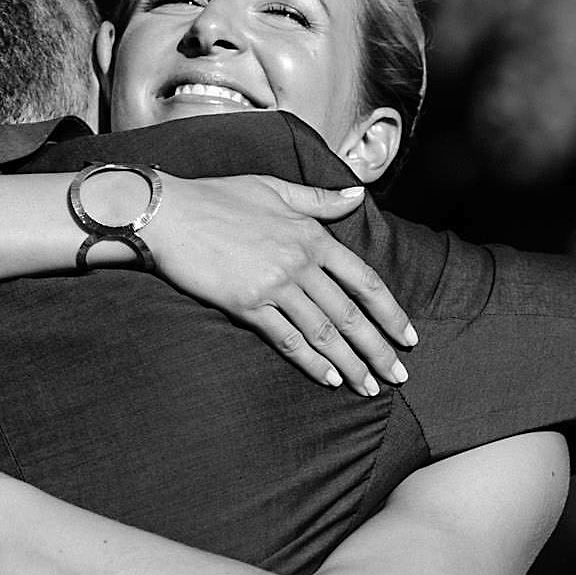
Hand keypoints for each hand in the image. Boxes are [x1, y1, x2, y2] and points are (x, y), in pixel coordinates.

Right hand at [133, 174, 415, 394]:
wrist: (168, 214)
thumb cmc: (216, 197)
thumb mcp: (273, 188)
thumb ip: (319, 198)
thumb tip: (358, 195)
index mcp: (312, 235)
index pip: (364, 280)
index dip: (390, 312)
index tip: (408, 336)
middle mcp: (299, 262)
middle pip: (350, 314)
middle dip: (378, 349)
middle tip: (399, 376)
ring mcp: (275, 285)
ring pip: (324, 331)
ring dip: (350, 363)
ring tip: (368, 386)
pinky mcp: (247, 305)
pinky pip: (287, 339)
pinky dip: (311, 362)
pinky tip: (328, 380)